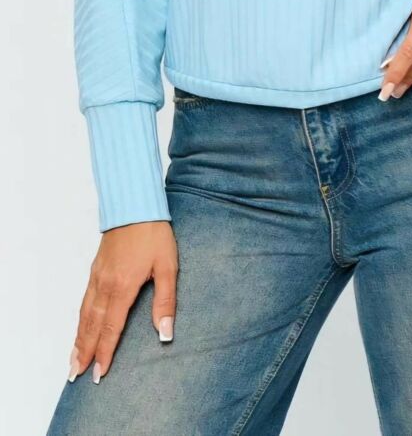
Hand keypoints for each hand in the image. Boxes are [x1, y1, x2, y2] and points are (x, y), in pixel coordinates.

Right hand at [67, 220, 177, 382]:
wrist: (135, 206)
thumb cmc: (154, 235)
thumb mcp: (168, 267)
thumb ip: (165, 301)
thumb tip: (165, 333)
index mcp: (123, 287)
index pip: (112, 328)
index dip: (105, 352)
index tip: (99, 373)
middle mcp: (106, 285)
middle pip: (92, 325)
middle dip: (85, 351)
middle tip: (76, 374)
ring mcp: (98, 276)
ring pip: (84, 314)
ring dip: (79, 338)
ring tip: (73, 359)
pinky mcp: (96, 269)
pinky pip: (84, 300)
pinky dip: (79, 318)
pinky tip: (80, 326)